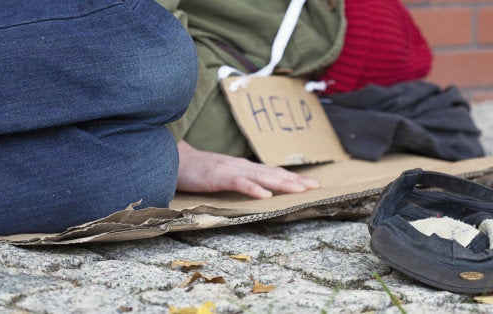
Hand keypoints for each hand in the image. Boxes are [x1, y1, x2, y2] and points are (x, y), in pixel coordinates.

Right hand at [176, 141, 320, 198]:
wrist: (176, 161)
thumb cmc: (200, 171)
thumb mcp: (226, 175)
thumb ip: (242, 180)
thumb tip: (260, 189)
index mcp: (246, 167)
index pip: (274, 173)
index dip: (294, 178)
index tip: (312, 184)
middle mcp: (243, 167)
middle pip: (274, 174)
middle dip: (296, 180)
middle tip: (316, 186)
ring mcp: (232, 170)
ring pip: (262, 177)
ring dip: (282, 184)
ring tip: (300, 190)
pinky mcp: (219, 177)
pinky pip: (239, 183)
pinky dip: (253, 189)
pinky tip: (265, 196)